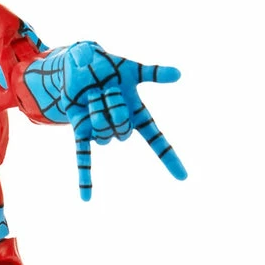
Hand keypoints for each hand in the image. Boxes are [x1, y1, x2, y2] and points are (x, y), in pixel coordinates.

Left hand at [61, 41, 185, 199]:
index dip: (170, 159)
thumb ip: (153, 72)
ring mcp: (101, 130)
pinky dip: (85, 177)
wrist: (80, 64)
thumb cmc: (109, 65)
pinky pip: (84, 157)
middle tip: (107, 88)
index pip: (157, 140)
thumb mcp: (129, 68)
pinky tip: (86, 199)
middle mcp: (121, 125)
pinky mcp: (81, 131)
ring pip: (103, 134)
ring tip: (92, 94)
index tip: (184, 176)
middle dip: (114, 105)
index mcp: (137, 113)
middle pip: (123, 129)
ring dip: (97, 110)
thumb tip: (179, 75)